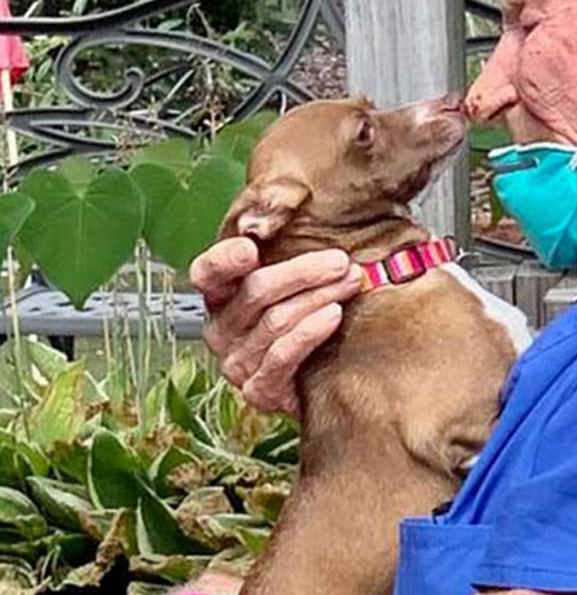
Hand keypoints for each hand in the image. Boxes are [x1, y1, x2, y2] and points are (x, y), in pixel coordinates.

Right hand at [189, 237, 361, 414]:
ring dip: (319, 297)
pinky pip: (282, 356)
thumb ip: (283, 238)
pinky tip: (335, 315)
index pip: (207, 273)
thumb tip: (282, 204)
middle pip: (256, 291)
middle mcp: (222, 330)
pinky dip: (310, 332)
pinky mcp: (259, 389)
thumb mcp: (296, 274)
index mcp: (222, 297)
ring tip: (351, 283)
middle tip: (340, 262)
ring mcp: (238, 362)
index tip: (250, 248)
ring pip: (277, 320)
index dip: (224, 260)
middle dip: (303, 272)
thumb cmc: (309, 313)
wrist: (325, 377)